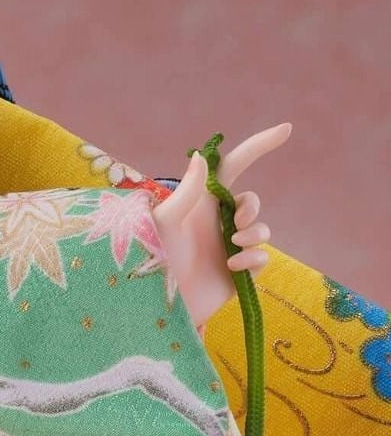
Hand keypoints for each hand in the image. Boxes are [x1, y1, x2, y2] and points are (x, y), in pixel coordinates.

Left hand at [152, 122, 288, 330]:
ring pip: (260, 230)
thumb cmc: (148, 262)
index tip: (287, 128)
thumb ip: (186, 190)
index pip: (233, 166)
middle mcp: (214, 221)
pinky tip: (233, 265)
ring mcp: (226, 247)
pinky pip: (261, 258)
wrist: (152, 307)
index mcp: (198, 201)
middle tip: (235, 222)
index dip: (259, 146)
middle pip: (251, 201)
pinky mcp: (236, 272)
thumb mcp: (164, 222)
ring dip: (253, 235)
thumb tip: (201, 155)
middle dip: (251, 207)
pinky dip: (253, 259)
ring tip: (232, 248)